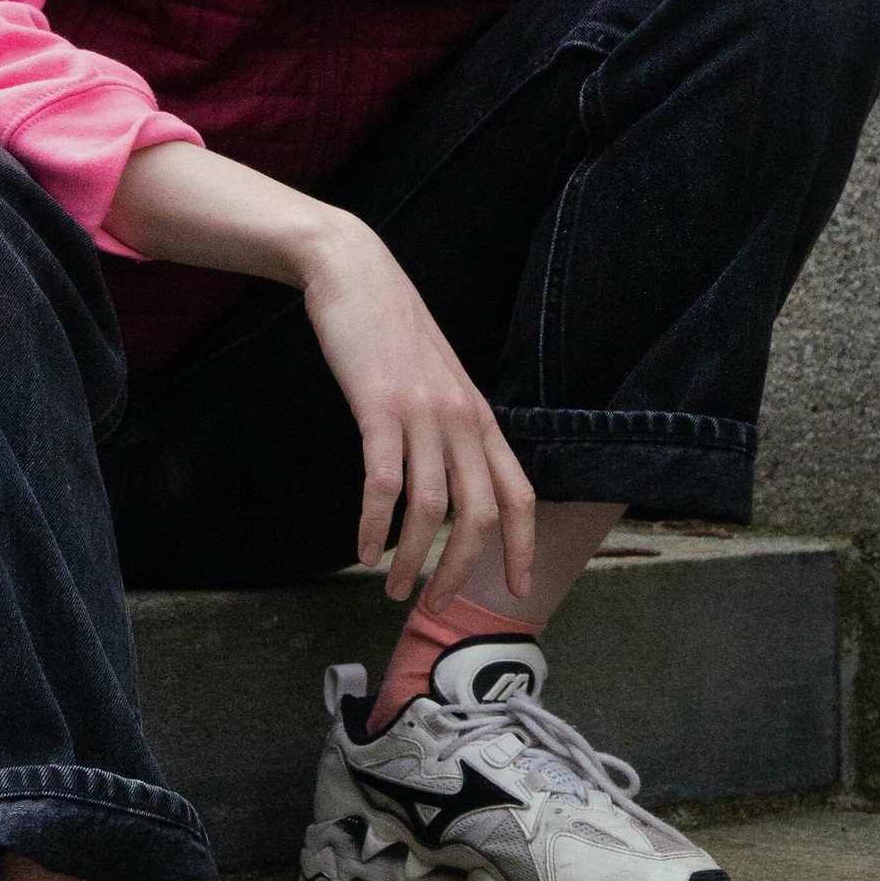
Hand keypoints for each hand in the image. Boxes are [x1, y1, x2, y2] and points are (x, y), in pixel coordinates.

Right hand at [300, 215, 535, 610]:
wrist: (355, 273)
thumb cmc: (392, 331)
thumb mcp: (439, 381)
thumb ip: (453, 427)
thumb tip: (455, 480)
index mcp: (480, 418)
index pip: (519, 494)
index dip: (523, 547)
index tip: (518, 589)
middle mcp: (462, 420)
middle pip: (480, 515)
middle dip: (460, 571)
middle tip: (436, 606)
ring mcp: (422, 414)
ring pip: (431, 509)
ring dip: (414, 561)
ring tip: (393, 591)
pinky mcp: (379, 409)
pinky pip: (384, 484)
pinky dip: (373, 526)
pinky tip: (362, 551)